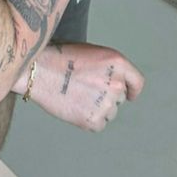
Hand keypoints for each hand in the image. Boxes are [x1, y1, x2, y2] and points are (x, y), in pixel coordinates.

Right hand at [21, 42, 144, 130]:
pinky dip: (88, 119)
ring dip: (97, 108)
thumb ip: (107, 68)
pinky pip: (98, 124)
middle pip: (119, 98)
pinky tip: (73, 107)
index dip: (132, 90)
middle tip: (84, 89)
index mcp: (117, 62)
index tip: (129, 95)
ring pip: (109, 112)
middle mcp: (116, 84)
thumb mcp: (91, 52)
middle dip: (106, 96)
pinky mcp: (94, 121)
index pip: (137, 82)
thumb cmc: (59, 57)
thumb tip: (113, 83)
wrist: (39, 71)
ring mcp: (106, 104)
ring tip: (75, 96)